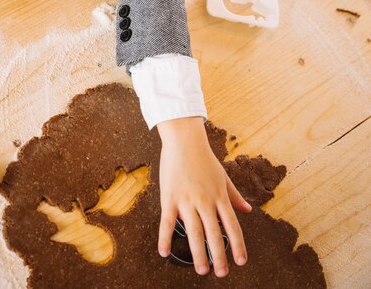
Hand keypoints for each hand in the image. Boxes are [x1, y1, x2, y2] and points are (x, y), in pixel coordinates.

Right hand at [157, 117, 251, 277]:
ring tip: (202, 270)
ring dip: (198, 252)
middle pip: (214, 233)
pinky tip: (164, 252)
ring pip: (194, 231)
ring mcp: (187, 200)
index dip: (238, 244)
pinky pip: (167, 221)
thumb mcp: (223, 177)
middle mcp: (205, 200)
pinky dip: (165, 238)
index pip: (232, 225)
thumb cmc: (204, 158)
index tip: (241, 261)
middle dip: (219, 255)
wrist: (184, 140)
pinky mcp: (170, 197)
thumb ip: (235, 196)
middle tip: (222, 273)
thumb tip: (249, 210)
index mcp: (219, 196)